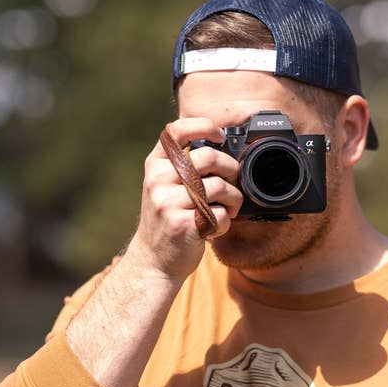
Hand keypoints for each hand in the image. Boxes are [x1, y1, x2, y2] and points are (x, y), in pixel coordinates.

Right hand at [129, 117, 241, 282]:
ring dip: (234, 199)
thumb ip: (183, 166)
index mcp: (155, 165)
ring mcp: (169, 202)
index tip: (221, 136)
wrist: (153, 260)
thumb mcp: (164, 186)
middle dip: (231, 168)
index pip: (177, 131)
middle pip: (208, 157)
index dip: (203, 126)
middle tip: (233, 180)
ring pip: (219, 187)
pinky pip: (220, 214)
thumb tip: (221, 147)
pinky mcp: (183, 225)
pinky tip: (215, 227)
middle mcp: (158, 180)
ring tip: (229, 208)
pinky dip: (225, 222)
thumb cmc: (167, 219)